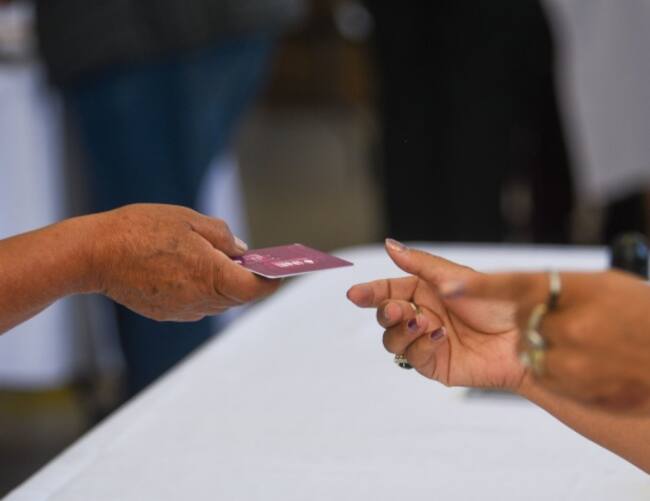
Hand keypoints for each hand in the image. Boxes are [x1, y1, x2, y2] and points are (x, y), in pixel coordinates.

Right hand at [87, 204, 278, 320]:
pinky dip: (200, 287)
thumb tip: (240, 251)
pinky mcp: (166, 313)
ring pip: (216, 301)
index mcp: (212, 277)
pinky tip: (189, 268)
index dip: (271, 280)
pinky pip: (195, 302)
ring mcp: (182, 311)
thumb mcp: (190, 220)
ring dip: (222, 283)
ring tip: (218, 259)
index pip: (255, 289)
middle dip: (246, 278)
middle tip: (250, 258)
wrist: (94, 253)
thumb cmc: (142, 230)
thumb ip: (222, 237)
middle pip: (237, 296)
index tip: (280, 271)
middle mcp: (200, 301)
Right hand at [347, 239, 524, 390]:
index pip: (387, 291)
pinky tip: (439, 336)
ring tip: (426, 323)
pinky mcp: (436, 364)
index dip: (370, 292)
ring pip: (392, 340)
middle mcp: (422, 316)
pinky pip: (413, 358)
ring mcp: (426, 342)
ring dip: (403, 331)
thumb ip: (419, 264)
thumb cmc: (497, 302)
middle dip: (387, 313)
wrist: (526, 336)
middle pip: (386, 317)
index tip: (355, 294)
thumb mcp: (455, 276)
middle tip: (400, 310)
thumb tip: (389, 244)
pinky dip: (420, 346)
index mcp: (424, 292)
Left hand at [457, 269, 649, 413]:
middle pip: (519, 322)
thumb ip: (554, 287)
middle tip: (552, 318)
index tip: (444, 285)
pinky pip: (548, 376)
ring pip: (531, 353)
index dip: (475, 286)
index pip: (513, 285)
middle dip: (526, 320)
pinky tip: (588, 364)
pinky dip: (558, 370)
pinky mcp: (578, 390)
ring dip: (544, 347)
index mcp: (575, 289)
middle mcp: (570, 325)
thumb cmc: (638, 314)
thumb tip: (512, 294)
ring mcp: (575, 361)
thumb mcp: (599, 287)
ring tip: (580, 344)